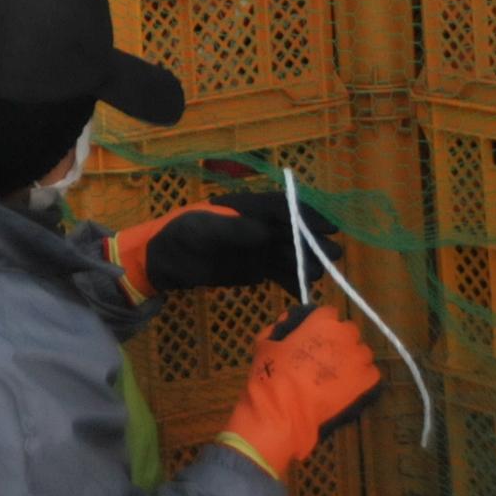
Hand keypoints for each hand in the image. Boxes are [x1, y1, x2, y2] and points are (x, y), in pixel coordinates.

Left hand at [104, 192, 341, 300]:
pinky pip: (277, 272)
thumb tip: (265, 232)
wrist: (161, 262)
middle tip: (334, 255)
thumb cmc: (178, 237)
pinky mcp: (252, 269)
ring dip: (306, 263)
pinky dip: (292, 280)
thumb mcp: (201, 230)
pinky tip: (304, 290)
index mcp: (244, 207)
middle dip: (312, 242)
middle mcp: (255, 225)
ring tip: (321, 276)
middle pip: (291, 231)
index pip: (281, 206)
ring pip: (288, 253)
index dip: (306, 214)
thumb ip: (233, 230)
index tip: (328, 225)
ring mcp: (255, 247)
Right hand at [218, 304, 380, 479]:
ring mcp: (358, 358)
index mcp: (322, 321)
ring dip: (352, 358)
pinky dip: (363, 378)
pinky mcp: (367, 381)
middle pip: (349, 331)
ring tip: (338, 374)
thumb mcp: (266, 342)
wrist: (285, 408)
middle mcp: (345, 334)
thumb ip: (281, 328)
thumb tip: (288, 323)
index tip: (314, 335)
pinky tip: (349, 386)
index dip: (322, 325)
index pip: (329, 313)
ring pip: (362, 352)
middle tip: (325, 356)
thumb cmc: (272, 372)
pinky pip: (371, 373)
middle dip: (340, 341)